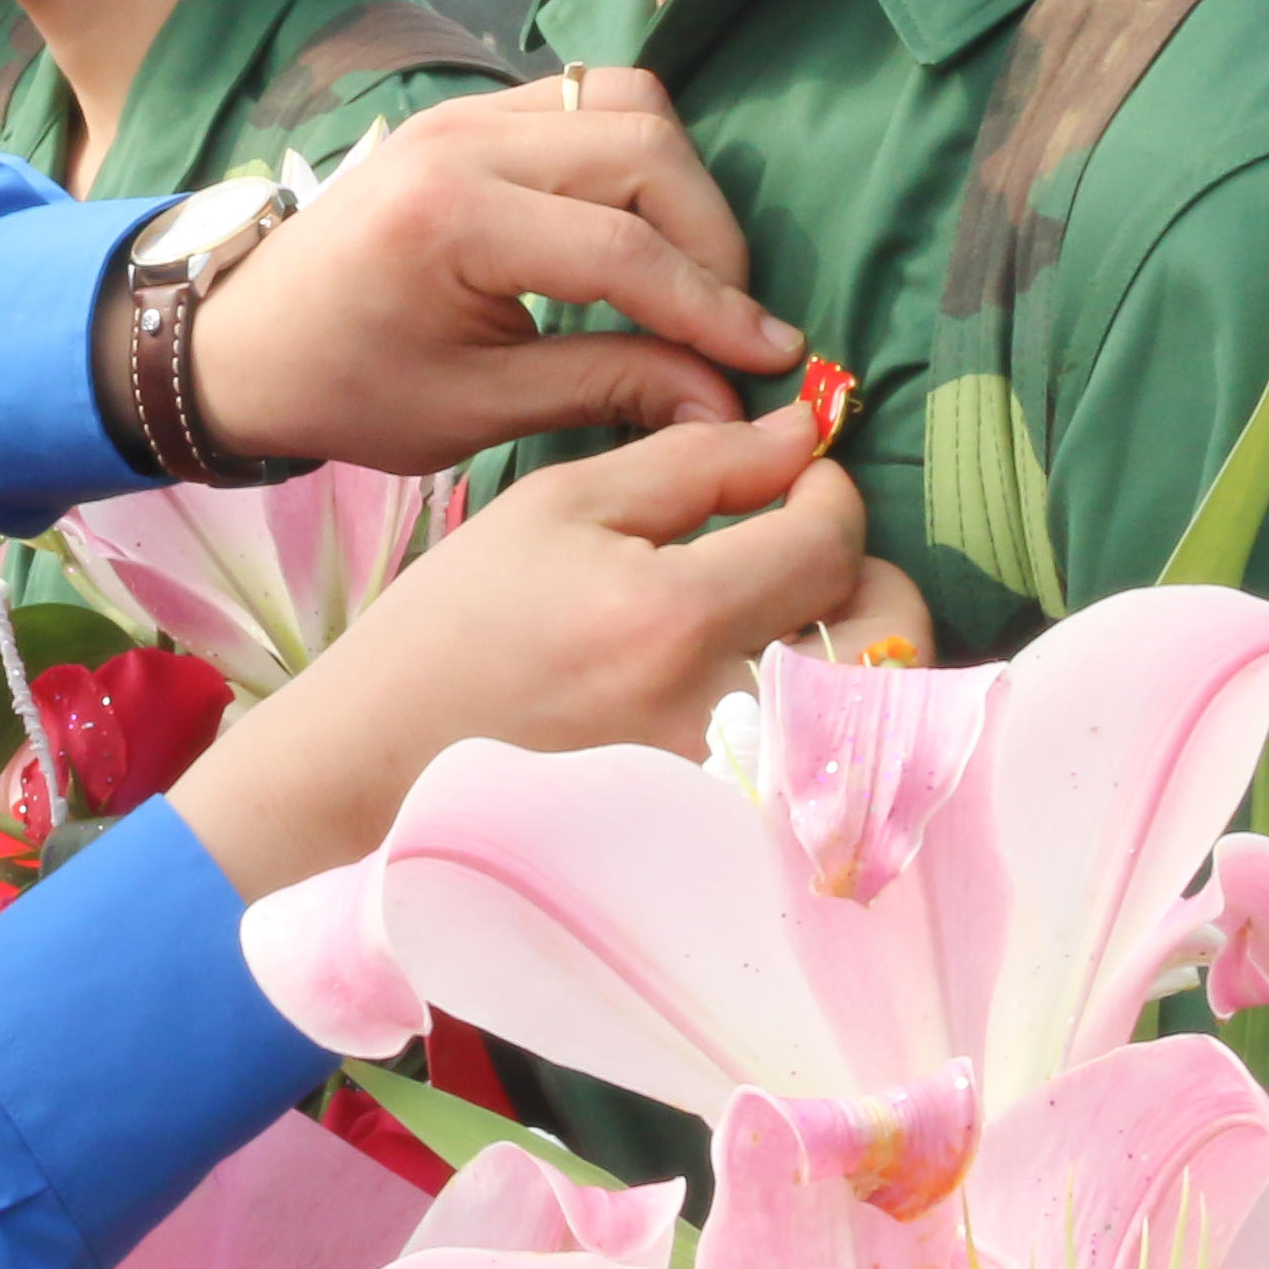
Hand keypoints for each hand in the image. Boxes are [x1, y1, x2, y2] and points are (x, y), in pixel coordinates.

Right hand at [169, 399, 870, 896]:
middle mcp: (716, 715)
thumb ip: (693, 460)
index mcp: (671, 616)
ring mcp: (725, 789)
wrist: (382, 762)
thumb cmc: (458, 623)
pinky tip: (768, 692)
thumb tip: (802, 433)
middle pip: (886, 640)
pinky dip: (821, 723)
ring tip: (791, 622)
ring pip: (868, 714)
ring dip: (855, 651)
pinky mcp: (720, 834)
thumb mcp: (559, 507)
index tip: (799, 481)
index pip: (829, 543)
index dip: (831, 493)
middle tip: (808, 553)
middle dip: (868, 577)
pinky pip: (824, 773)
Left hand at [184, 73, 799, 475]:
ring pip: (628, 104)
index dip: (713, 307)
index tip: (775, 357)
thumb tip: (731, 402)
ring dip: (682, 185)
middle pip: (645, 151)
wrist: (241, 338)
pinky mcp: (472, 108)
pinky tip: (643, 229)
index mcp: (451, 220)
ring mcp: (466, 110)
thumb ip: (609, 389)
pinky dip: (638, 154)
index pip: (623, 247)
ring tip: (694, 276)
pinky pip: (590, 99)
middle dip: (711, 239)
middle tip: (733, 324)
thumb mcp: (476, 410)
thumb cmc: (347, 387)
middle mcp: (462, 140)